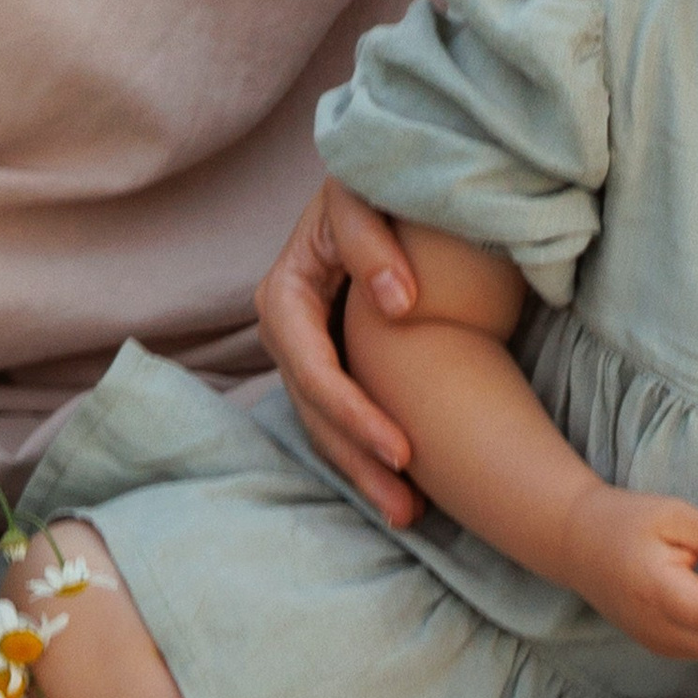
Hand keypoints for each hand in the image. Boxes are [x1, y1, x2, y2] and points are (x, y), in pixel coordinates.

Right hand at [256, 179, 424, 525]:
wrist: (376, 181)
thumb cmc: (369, 185)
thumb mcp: (359, 200)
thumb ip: (373, 245)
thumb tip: (400, 306)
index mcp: (284, 296)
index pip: (313, 370)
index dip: (353, 413)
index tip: (402, 449)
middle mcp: (288, 332)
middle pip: (317, 413)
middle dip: (360, 463)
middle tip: (410, 508)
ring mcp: (308, 352)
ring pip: (328, 426)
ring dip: (365, 473)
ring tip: (413, 516)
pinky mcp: (335, 360)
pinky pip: (346, 415)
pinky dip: (371, 450)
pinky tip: (407, 487)